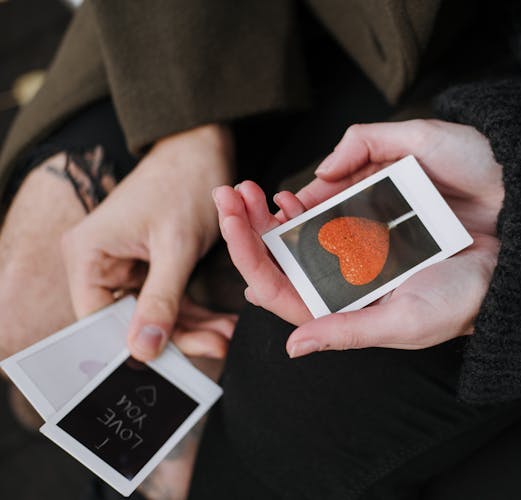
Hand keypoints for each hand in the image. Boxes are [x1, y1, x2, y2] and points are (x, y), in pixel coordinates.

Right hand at [62, 124, 235, 360]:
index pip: (100, 320)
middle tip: (217, 346)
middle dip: (176, 335)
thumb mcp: (175, 247)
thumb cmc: (183, 184)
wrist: (201, 148)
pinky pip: (168, 299)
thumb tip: (143, 350)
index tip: (171, 365)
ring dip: (192, 326)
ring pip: (154, 313)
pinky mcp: (148, 265)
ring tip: (226, 334)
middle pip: (130, 320)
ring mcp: (123, 265)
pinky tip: (221, 322)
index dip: (133, 345)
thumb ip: (161, 300)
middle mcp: (97, 263)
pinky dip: (195, 310)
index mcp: (87, 255)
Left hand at [214, 119, 502, 356]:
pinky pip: (331, 212)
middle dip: (249, 226)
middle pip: (280, 256)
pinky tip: (296, 192)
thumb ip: (348, 331)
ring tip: (252, 191)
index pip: (280, 287)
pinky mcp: (374, 225)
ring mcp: (356, 251)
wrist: (508, 261)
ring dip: (272, 212)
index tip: (232, 223)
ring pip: (299, 233)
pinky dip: (310, 200)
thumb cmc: (462, 298)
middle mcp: (342, 281)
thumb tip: (292, 347)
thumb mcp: (405, 322)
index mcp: (342, 307)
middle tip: (228, 194)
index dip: (250, 256)